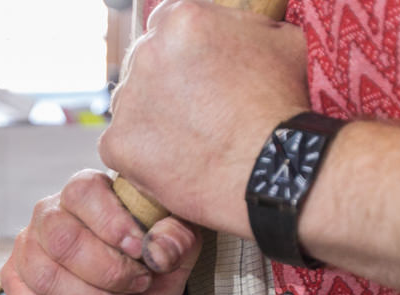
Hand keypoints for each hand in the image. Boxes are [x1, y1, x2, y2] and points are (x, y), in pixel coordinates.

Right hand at [0, 170, 200, 294]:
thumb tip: (157, 247)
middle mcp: (48, 216)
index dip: (111, 222)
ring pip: (46, 278)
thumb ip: (177, 239)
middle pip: (62, 240)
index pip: (82, 193)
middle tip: (138, 286)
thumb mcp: (177, 253)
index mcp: (85, 194)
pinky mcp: (15, 287)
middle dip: (106, 272)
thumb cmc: (151, 272)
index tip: (139, 250)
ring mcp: (27, 252)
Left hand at [100, 0, 309, 237]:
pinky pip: (120, 144)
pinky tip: (174, 162)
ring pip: (130, 103)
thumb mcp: (281, 41)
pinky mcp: (117, 142)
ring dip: (151, 116)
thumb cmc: (282, 106)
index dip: (181, 51)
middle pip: (144, 62)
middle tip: (196, 110)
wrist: (271, 169)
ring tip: (190, 139)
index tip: (194, 72)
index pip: (165, 24)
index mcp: (181, 20)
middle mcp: (146, 53)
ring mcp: (127, 99)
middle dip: (165, 82)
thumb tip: (235, 24)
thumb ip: (243, 26)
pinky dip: (141, 154)